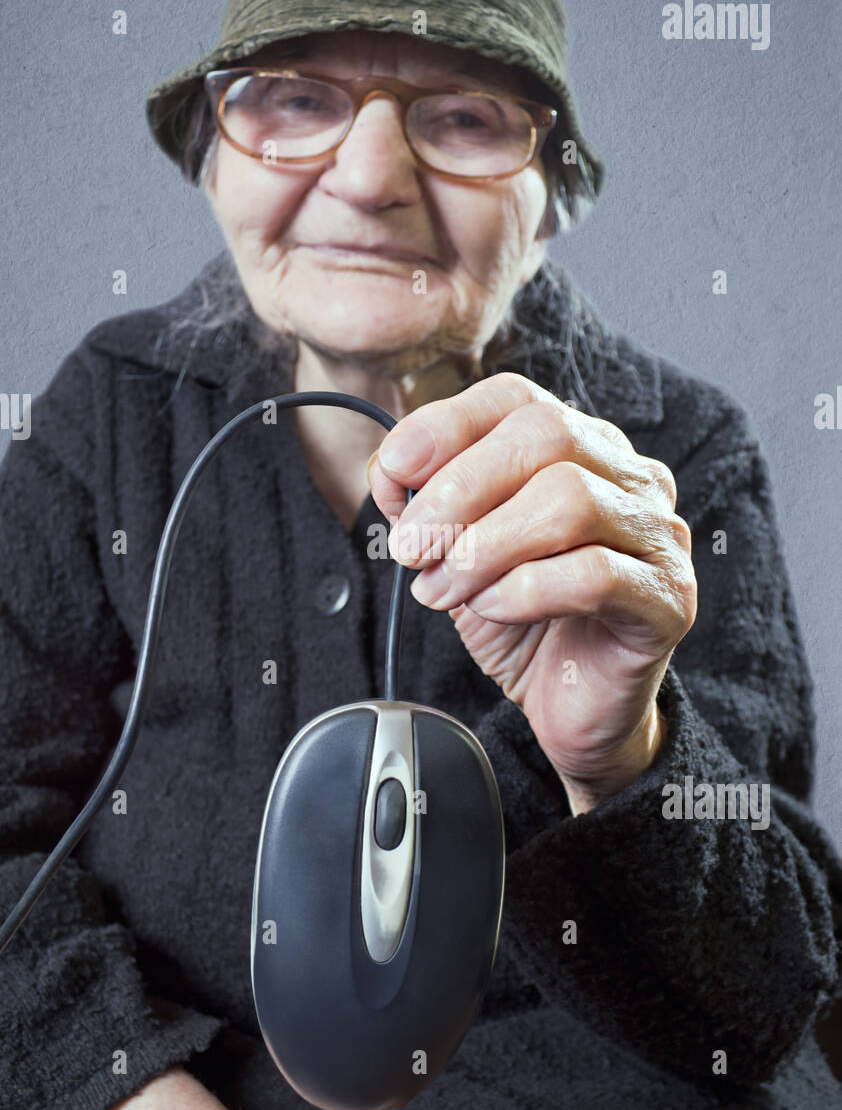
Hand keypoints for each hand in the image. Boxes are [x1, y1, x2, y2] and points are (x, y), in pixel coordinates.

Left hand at [369, 373, 696, 811]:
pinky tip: (492, 609)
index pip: (519, 399)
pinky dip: (522, 590)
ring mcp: (658, 535)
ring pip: (570, 500)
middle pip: (547, 436)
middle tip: (410, 547)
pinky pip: (592, 574)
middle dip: (458, 490)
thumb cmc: (527, 623)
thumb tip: (390, 470)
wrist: (575, 709)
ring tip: (444, 589)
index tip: (394, 471)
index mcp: (583, 450)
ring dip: (483, 547)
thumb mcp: (459, 552)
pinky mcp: (668, 600)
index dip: (448, 424)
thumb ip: (430, 505)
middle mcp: (631, 478)